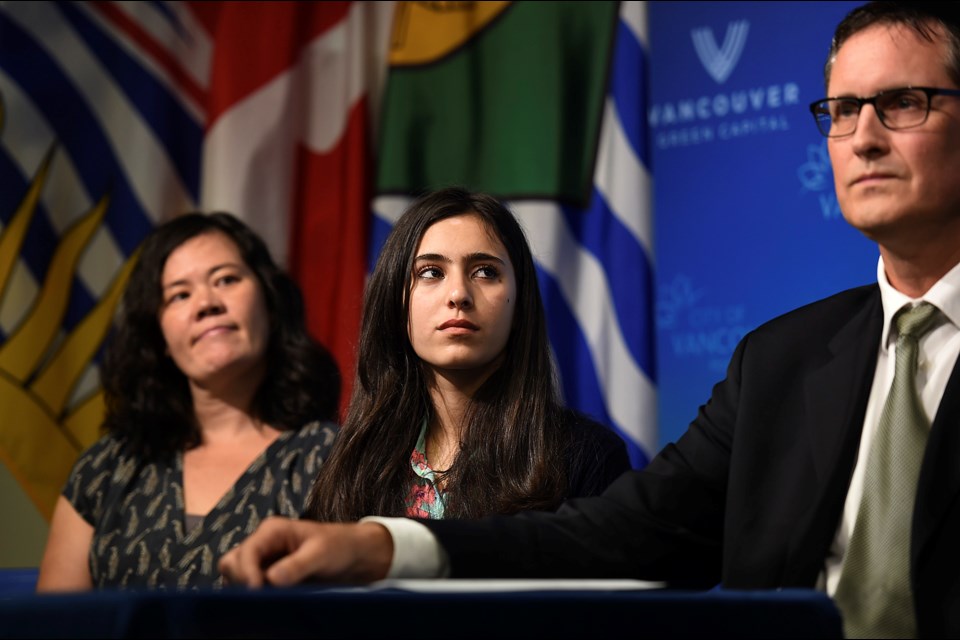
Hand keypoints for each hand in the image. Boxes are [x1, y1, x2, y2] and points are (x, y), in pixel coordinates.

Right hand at [218, 517, 393, 586]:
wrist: (352, 555)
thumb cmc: (338, 547)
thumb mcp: (321, 554)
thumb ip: (298, 565)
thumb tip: (272, 579)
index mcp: (272, 530)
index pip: (246, 552)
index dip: (247, 572)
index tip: (257, 590)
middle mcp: (262, 543)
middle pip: (232, 563)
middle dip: (242, 580)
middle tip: (262, 596)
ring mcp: (262, 560)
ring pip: (235, 576)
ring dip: (246, 589)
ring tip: (269, 598)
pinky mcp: (266, 576)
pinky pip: (248, 587)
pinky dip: (254, 595)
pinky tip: (270, 601)